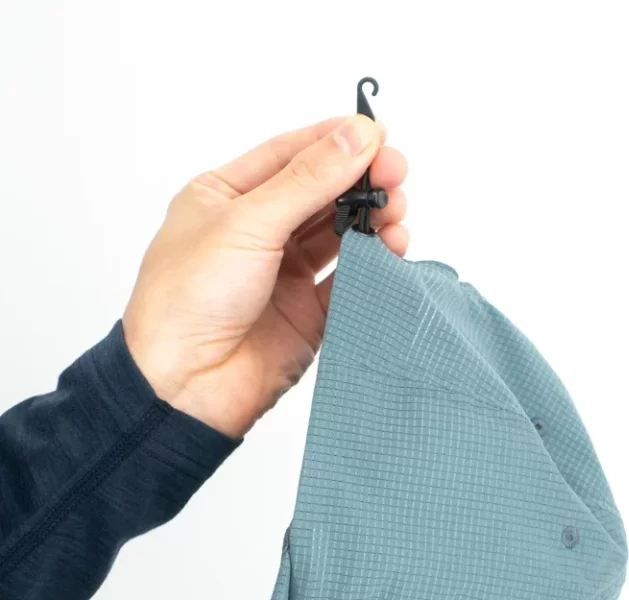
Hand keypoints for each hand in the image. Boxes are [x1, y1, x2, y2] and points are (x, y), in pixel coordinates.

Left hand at [123, 114, 408, 437]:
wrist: (184, 388)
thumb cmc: (188, 301)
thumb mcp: (247, 223)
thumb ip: (308, 180)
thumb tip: (358, 135)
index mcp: (225, 199)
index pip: (290, 155)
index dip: (335, 141)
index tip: (378, 135)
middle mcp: (255, 233)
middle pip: (321, 193)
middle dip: (361, 181)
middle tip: (396, 176)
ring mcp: (282, 275)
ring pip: (341, 235)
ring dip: (372, 222)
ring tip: (396, 217)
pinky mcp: (307, 315)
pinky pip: (349, 281)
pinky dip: (373, 265)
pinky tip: (391, 252)